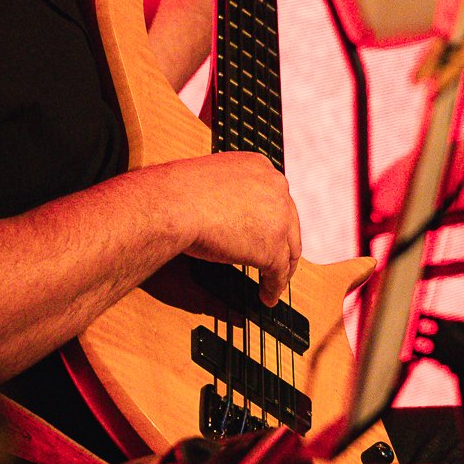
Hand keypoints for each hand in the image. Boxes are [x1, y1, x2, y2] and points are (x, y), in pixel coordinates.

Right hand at [171, 150, 301, 305]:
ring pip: (289, 249)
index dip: (273, 219)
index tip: (269, 233)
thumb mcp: (210, 180)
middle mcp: (275, 187)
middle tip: (277, 261)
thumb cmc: (178, 192)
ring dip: (282, 269)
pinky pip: (279, 272)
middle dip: (283, 245)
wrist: (174, 204)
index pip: (275, 198)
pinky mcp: (272, 247)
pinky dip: (274, 287)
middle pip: (289, 222)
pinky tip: (267, 296)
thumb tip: (225, 213)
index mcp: (259, 167)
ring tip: (274, 283)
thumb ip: (228, 193)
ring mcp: (278, 218)